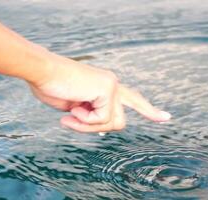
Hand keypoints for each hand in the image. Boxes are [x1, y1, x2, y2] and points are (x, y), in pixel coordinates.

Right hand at [30, 51, 170, 132]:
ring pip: (112, 123)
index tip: (165, 119)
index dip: (148, 110)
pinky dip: (84, 120)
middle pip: (119, 122)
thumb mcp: (75, 108)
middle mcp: (113, 85)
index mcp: (106, 87)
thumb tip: (104, 129)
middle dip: (96, 128)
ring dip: (88, 125)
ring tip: (70, 112)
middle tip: (72, 118)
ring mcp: (112, 86)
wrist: (42, 72)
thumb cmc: (52, 87)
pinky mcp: (108, 89)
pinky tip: (73, 106)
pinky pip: (102, 119)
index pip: (133, 99)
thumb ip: (91, 116)